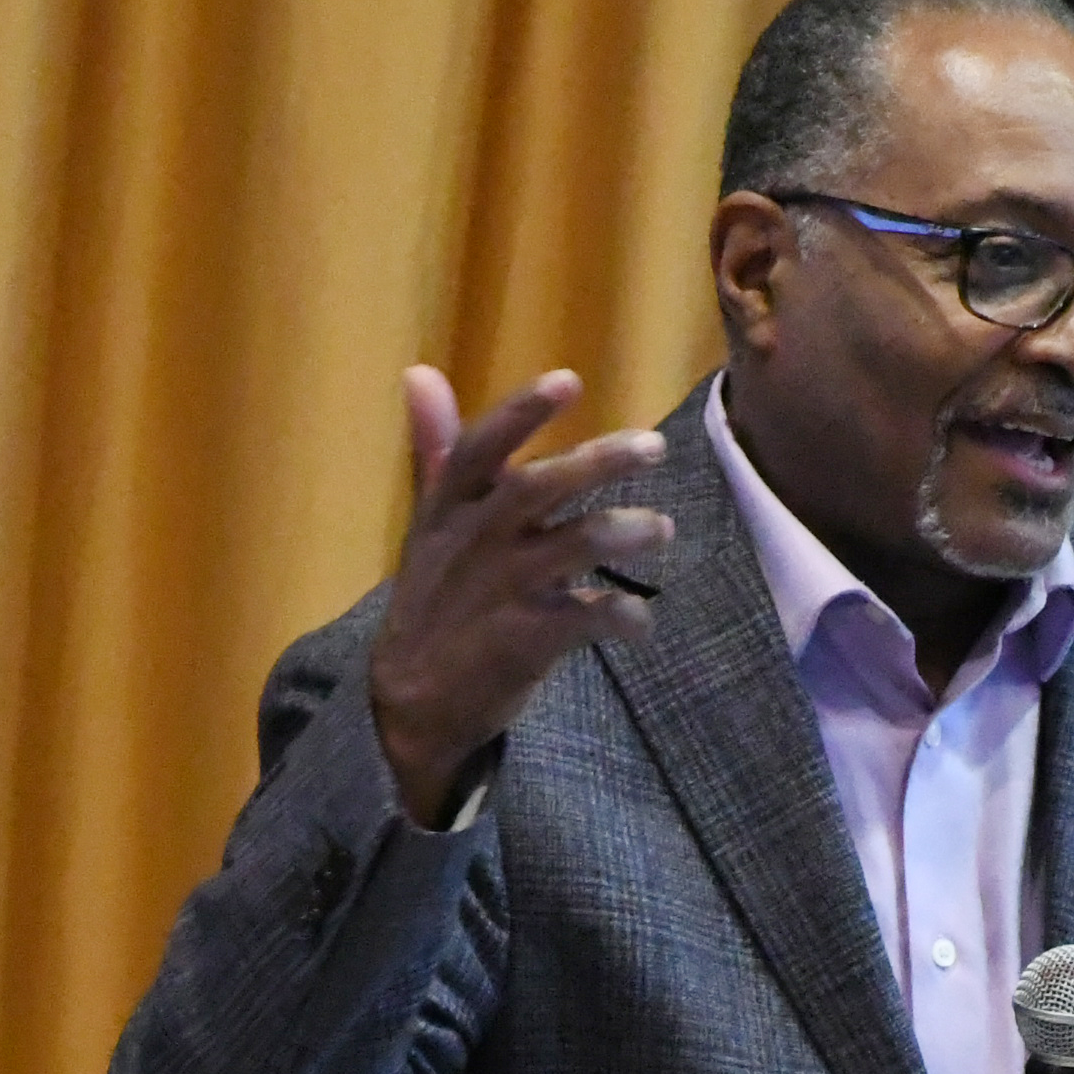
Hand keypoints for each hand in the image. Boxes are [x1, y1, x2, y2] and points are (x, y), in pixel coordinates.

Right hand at [368, 366, 673, 823]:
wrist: (410, 702)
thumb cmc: (434, 599)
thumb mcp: (429, 524)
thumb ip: (438, 450)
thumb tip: (420, 370)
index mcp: (448, 509)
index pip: (478, 450)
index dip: (522, 413)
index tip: (569, 381)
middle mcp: (473, 544)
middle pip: (535, 489)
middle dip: (597, 462)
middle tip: (653, 446)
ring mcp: (500, 593)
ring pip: (573, 547)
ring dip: (625, 532)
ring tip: (663, 529)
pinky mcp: (523, 643)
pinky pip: (588, 619)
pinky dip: (625, 617)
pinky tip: (640, 622)